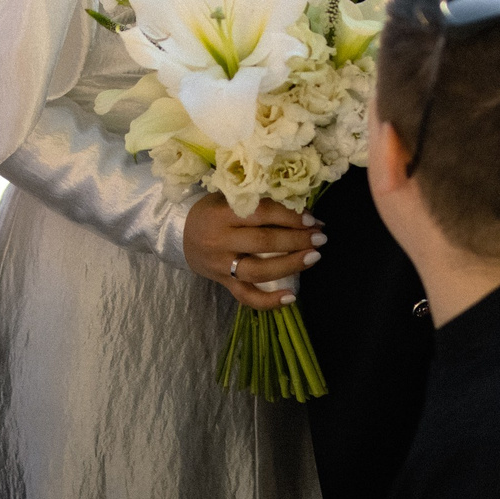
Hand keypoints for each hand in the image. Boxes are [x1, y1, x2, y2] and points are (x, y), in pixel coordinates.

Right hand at [184, 193, 322, 310]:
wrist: (178, 233)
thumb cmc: (210, 210)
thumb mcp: (226, 197)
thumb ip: (256, 201)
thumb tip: (299, 207)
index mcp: (222, 214)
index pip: (261, 214)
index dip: (288, 216)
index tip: (312, 218)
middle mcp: (220, 240)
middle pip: (263, 243)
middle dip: (296, 240)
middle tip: (321, 237)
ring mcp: (221, 265)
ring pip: (258, 271)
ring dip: (290, 265)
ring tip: (314, 257)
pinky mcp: (223, 283)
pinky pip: (246, 296)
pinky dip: (269, 301)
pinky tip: (291, 298)